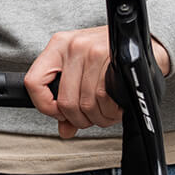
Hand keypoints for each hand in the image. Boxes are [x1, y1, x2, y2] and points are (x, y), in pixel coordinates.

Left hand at [24, 27, 168, 138]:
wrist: (140, 44)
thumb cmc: (109, 58)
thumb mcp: (83, 73)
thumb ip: (69, 100)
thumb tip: (65, 130)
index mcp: (58, 46)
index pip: (34, 83)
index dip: (45, 107)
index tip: (59, 114)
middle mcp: (72, 45)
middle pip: (64, 101)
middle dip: (79, 119)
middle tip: (91, 118)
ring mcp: (92, 50)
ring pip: (85, 103)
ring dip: (98, 117)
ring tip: (106, 113)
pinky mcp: (112, 56)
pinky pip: (104, 97)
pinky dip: (110, 111)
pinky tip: (115, 108)